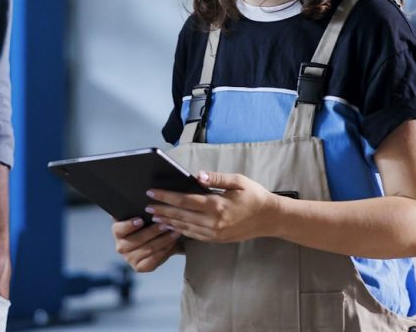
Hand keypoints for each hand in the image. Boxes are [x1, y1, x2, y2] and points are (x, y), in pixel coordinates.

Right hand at [113, 216, 181, 271]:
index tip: (140, 220)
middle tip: (165, 224)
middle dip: (152, 232)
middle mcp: (121, 246)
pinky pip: (152, 261)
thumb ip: (146, 210)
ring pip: (147, 250)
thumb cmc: (150, 223)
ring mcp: (129, 258)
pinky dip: (163, 252)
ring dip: (162, 240)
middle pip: (136, 240)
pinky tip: (172, 244)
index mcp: (118, 231)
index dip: (128, 226)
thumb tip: (151, 194)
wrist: (161, 240)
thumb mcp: (146, 216)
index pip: (118, 229)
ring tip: (174, 232)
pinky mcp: (139, 267)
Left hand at [146, 170, 280, 244]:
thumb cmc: (254, 196)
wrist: (269, 218)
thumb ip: (216, 178)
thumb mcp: (238, 181)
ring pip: (185, 228)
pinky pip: (194, 235)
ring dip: (168, 222)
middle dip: (162, 211)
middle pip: (180, 216)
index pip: (184, 201)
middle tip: (146, 207)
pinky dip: (180, 230)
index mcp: (217, 205)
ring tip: (154, 217)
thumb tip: (197, 176)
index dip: (166, 197)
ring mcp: (214, 233)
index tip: (152, 193)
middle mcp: (213, 222)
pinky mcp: (216, 239)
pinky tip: (172, 226)